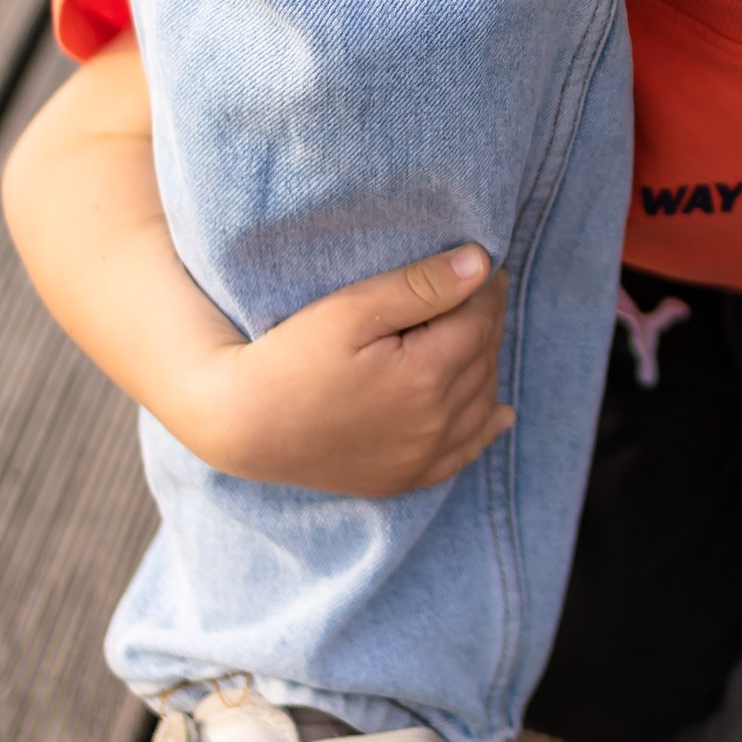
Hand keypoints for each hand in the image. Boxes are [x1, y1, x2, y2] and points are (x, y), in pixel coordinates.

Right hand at [177, 246, 514, 495]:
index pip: (480, 321)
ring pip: (480, 402)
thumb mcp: (350, 309)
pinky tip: (500, 414)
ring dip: (486, 365)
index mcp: (425, 376)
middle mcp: (433, 423)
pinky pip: (463, 453)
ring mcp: (420, 458)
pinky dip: (485, 430)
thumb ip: (421, 286)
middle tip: (482, 292)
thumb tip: (481, 264)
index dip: (486, 289)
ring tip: (477, 334)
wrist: (242, 425)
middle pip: (483, 359)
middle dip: (487, 322)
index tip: (486, 266)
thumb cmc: (289, 357)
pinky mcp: (403, 478)